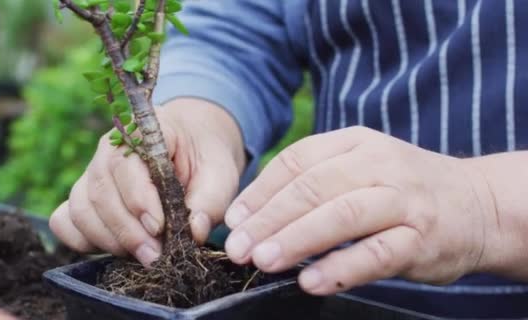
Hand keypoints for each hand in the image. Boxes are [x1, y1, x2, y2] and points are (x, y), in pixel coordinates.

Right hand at [50, 98, 244, 265]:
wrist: (193, 148)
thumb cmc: (205, 158)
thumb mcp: (220, 173)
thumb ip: (210, 201)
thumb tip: (194, 232)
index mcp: (142, 131)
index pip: (126, 166)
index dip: (139, 200)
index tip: (159, 228)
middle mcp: (108, 150)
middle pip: (100, 193)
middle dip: (127, 231)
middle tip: (155, 256)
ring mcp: (91, 173)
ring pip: (80, 210)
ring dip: (108, 240)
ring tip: (142, 255)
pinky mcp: (84, 196)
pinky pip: (64, 220)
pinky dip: (81, 240)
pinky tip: (113, 249)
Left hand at [224, 126, 498, 294]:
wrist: (475, 204)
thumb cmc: (400, 189)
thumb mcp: (359, 168)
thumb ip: (312, 183)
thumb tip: (251, 215)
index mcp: (355, 143)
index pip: (297, 160)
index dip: (260, 191)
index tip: (233, 220)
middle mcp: (379, 164)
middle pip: (314, 187)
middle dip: (269, 219)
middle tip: (238, 247)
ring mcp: (403, 200)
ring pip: (342, 216)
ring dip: (297, 239)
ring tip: (263, 260)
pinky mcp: (421, 239)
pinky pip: (376, 254)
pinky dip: (340, 268)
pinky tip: (310, 282)